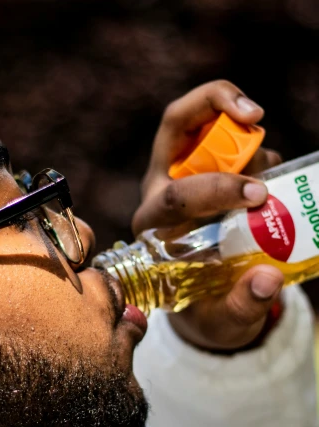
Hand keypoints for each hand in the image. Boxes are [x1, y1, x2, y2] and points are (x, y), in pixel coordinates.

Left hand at [132, 81, 283, 352]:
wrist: (208, 300)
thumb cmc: (208, 309)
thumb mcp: (222, 320)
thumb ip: (242, 305)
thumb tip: (268, 280)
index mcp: (153, 227)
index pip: (174, 195)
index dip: (216, 189)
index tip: (257, 195)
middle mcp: (161, 188)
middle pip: (177, 123)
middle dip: (215, 106)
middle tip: (255, 116)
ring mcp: (185, 169)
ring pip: (206, 121)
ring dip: (244, 128)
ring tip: (271, 167)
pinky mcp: (209, 164)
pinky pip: (232, 134)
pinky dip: (256, 141)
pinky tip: (272, 170)